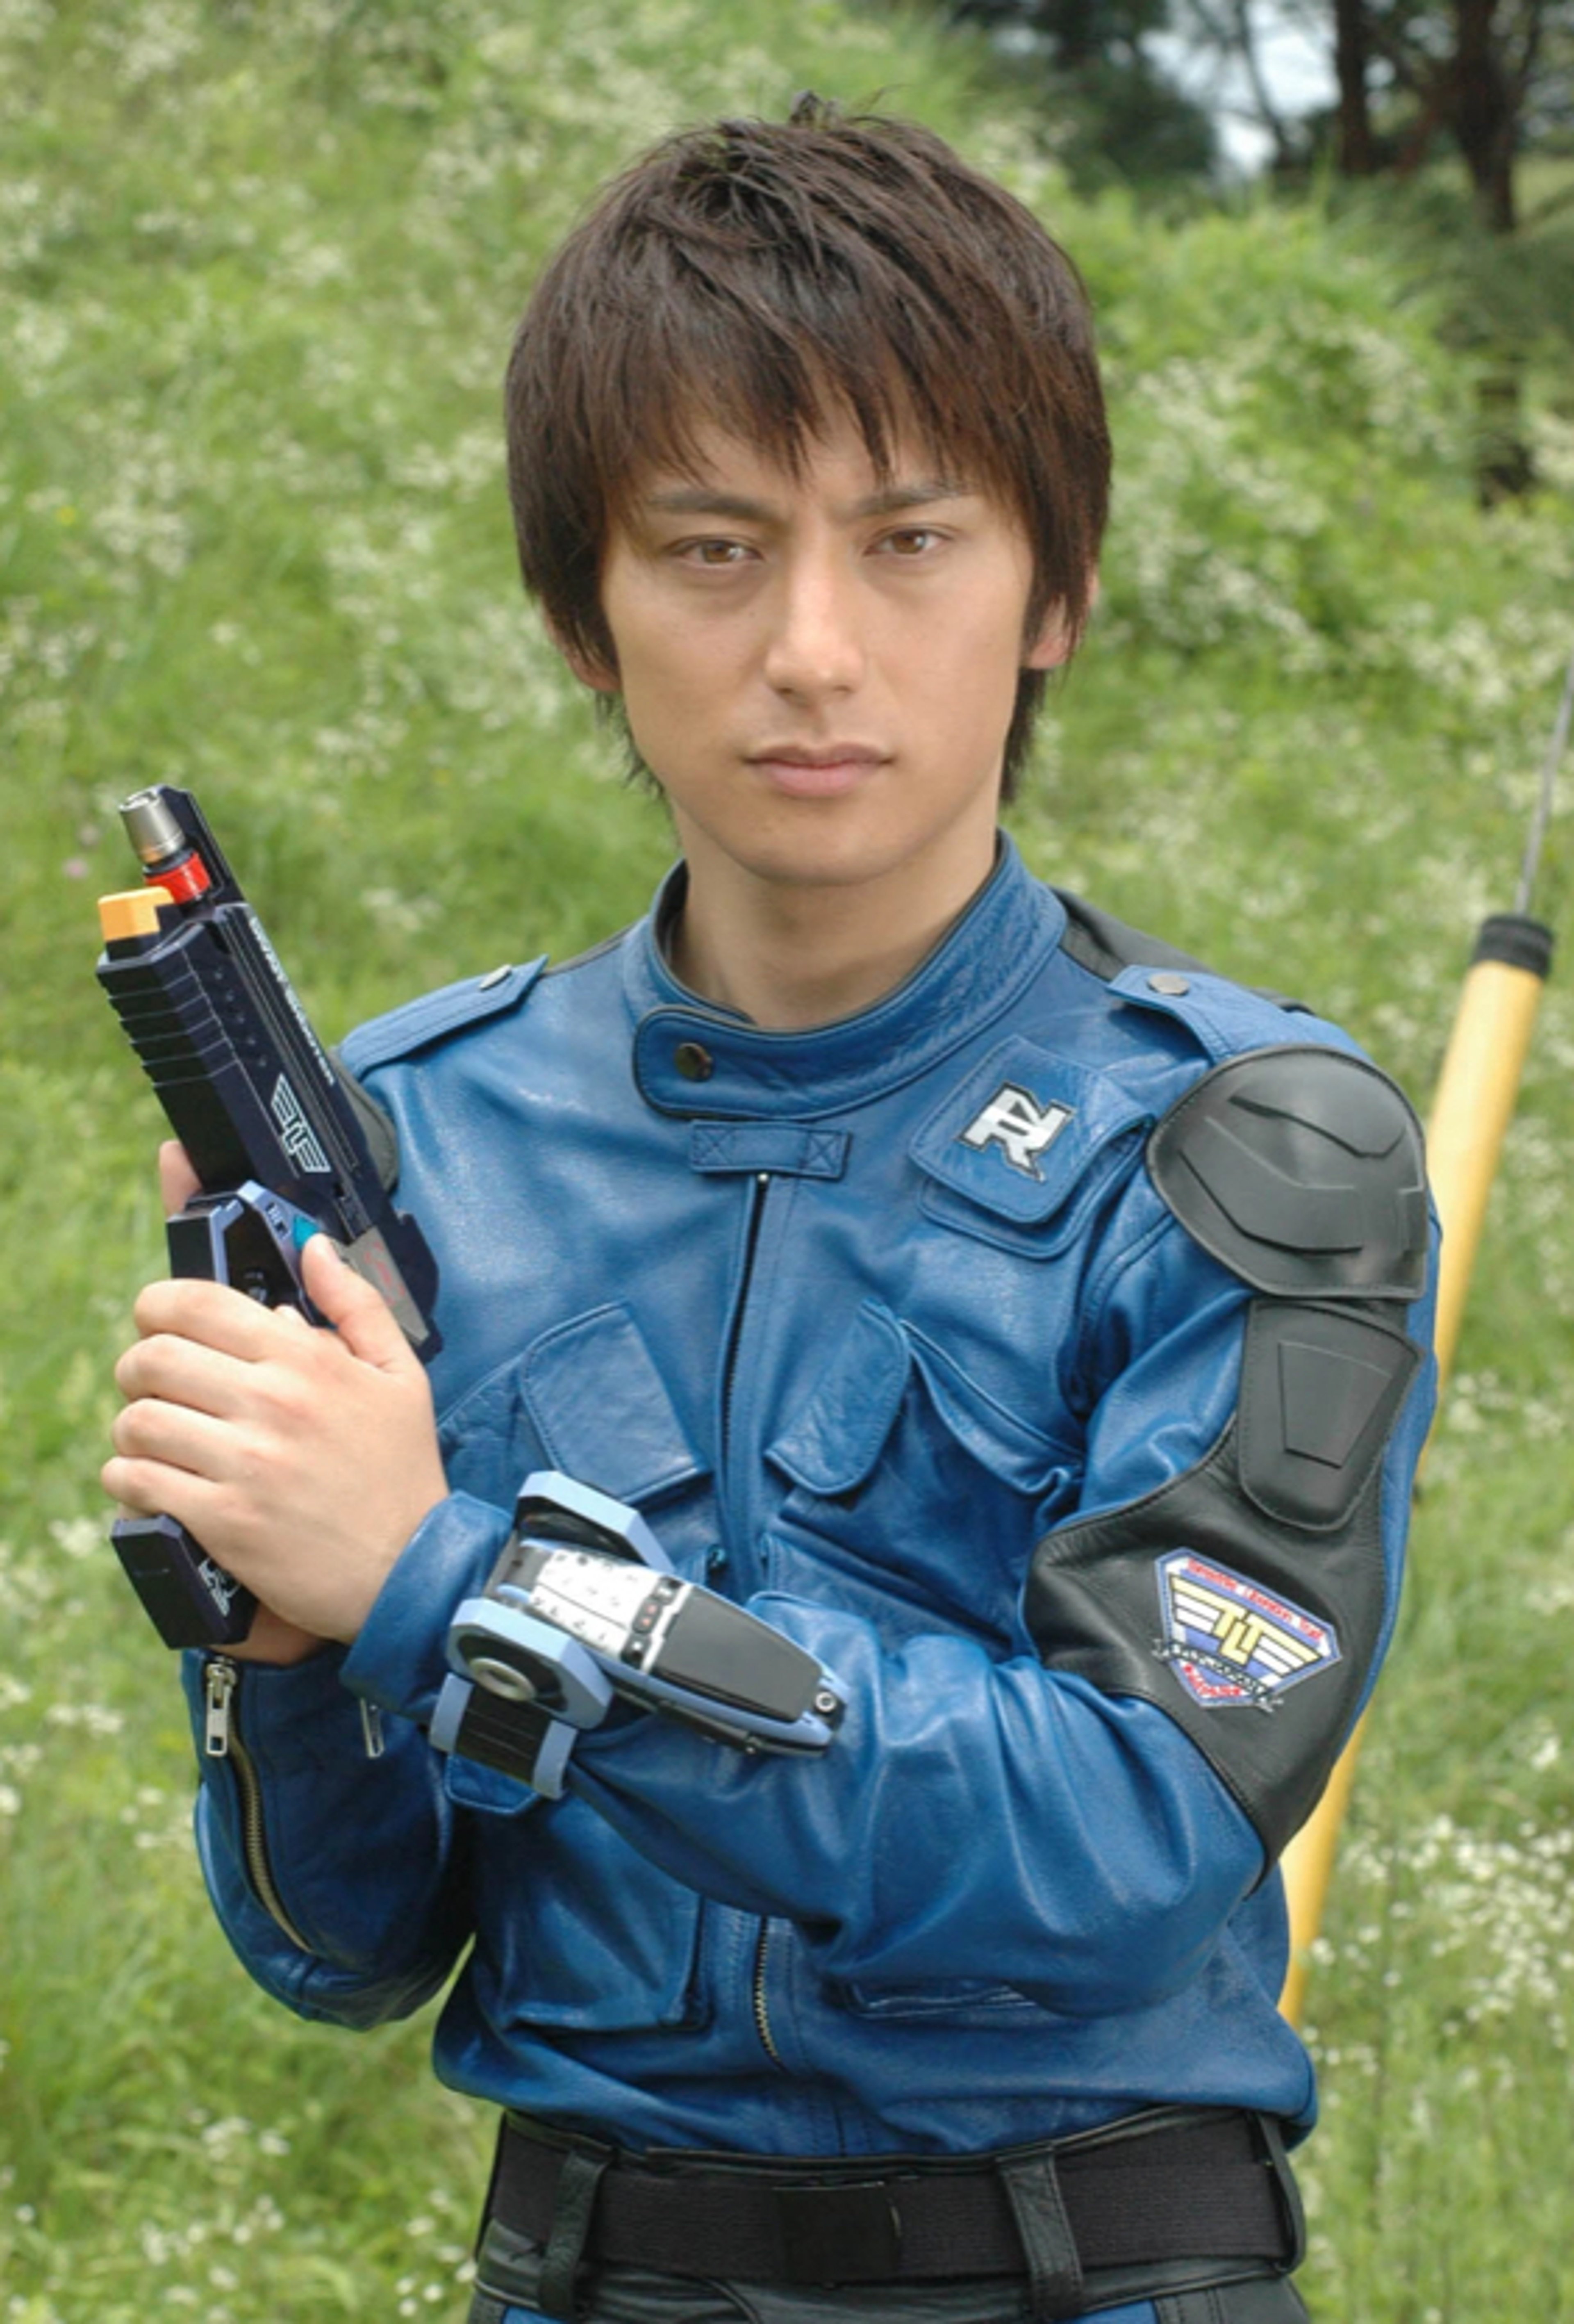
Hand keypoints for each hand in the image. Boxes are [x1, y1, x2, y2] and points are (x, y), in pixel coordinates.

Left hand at [105, 1154, 447, 1651]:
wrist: (410, 1571)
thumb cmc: (402, 1471)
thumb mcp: (400, 1375)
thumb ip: (356, 1303)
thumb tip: (313, 1248)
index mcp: (306, 1360)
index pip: (194, 1304)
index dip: (157, 1306)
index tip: (159, 1323)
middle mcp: (271, 1403)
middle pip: (152, 1358)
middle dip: (138, 1367)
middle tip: (156, 1386)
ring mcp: (245, 1465)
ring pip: (137, 1421)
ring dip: (133, 1427)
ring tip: (155, 1439)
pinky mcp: (224, 1521)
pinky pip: (138, 1481)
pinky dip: (129, 1480)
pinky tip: (151, 1483)